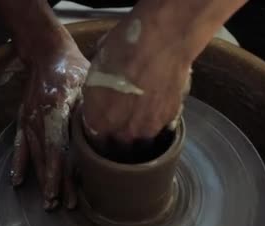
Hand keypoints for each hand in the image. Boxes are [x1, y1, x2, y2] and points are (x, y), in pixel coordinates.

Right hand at [11, 45, 88, 209]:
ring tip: (47, 202)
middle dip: (54, 184)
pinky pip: (19, 145)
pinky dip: (19, 163)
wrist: (47, 52)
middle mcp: (39, 117)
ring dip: (40, 179)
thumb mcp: (88, 84)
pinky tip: (17, 180)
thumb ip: (91, 111)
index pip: (57, 148)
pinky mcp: (23, 118)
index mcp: (56, 108)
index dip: (60, 173)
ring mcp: (28, 118)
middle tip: (60, 206)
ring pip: (35, 155)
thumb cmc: (74, 68)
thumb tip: (105, 140)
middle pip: (47, 157)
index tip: (64, 194)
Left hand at [81, 17, 192, 152]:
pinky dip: (157, 120)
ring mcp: (148, 129)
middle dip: (118, 136)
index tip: (102, 122)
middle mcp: (122, 132)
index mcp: (98, 120)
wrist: (163, 41)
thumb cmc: (124, 47)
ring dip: (138, 131)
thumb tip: (101, 88)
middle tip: (121, 118)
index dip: (99, 130)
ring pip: (141, 141)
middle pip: (118, 146)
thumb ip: (97, 89)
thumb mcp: (97, 66)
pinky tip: (156, 104)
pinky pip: (160, 128)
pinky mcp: (169, 121)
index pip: (95, 139)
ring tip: (140, 114)